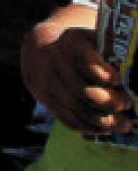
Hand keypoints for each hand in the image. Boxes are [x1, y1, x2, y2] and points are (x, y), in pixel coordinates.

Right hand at [22, 13, 132, 135]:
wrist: (42, 49)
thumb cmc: (82, 48)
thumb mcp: (94, 42)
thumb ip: (113, 57)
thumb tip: (135, 79)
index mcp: (72, 44)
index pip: (87, 63)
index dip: (105, 76)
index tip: (119, 81)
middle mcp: (56, 63)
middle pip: (83, 91)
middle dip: (109, 103)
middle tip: (126, 104)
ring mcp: (48, 82)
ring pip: (77, 109)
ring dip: (104, 122)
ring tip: (124, 125)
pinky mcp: (46, 99)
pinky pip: (68, 119)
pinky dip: (89, 128)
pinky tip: (104, 128)